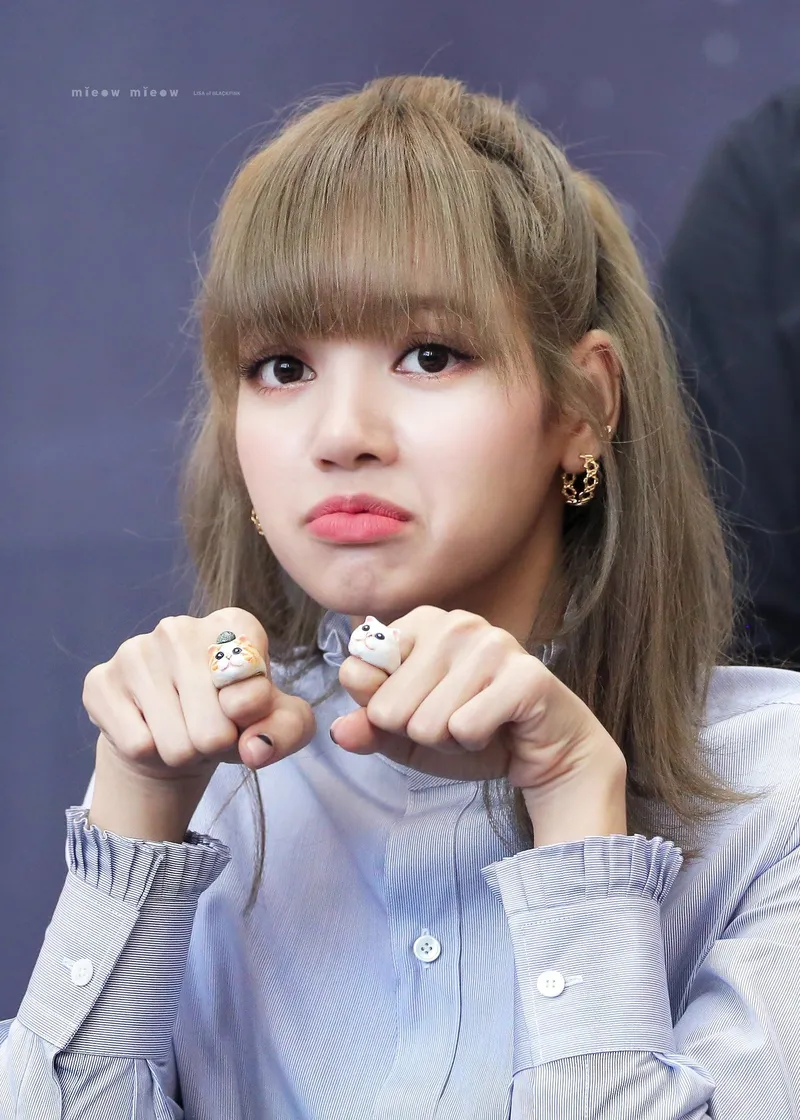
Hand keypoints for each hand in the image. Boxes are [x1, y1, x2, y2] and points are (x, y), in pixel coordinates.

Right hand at [82, 608, 315, 838]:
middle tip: (209, 730)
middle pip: (213, 729)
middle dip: (216, 745)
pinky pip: (138, 746)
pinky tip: (150, 730)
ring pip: (175, 743)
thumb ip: (288, 729)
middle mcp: (180, 627)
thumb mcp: (279, 723)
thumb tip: (254, 747)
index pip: (254, 687)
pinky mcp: (100, 681)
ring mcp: (135, 651)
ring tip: (182, 732)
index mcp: (234, 623)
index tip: (241, 706)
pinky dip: (150, 754)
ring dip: (184, 753)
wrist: (172, 734)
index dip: (252, 715)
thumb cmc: (232, 719)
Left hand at [333, 606, 627, 840]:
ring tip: (478, 725)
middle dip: (418, 732)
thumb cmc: (472, 733)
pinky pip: (465, 728)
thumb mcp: (407, 735)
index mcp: (420, 622)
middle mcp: (456, 622)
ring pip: (426, 722)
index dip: (384, 711)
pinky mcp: (524, 676)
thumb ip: (370, 728)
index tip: (422, 706)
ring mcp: (493, 644)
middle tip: (455, 723)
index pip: (357, 673)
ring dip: (449, 741)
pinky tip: (499, 729)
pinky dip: (475, 744)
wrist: (543, 752)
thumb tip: (339, 730)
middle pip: (388, 706)